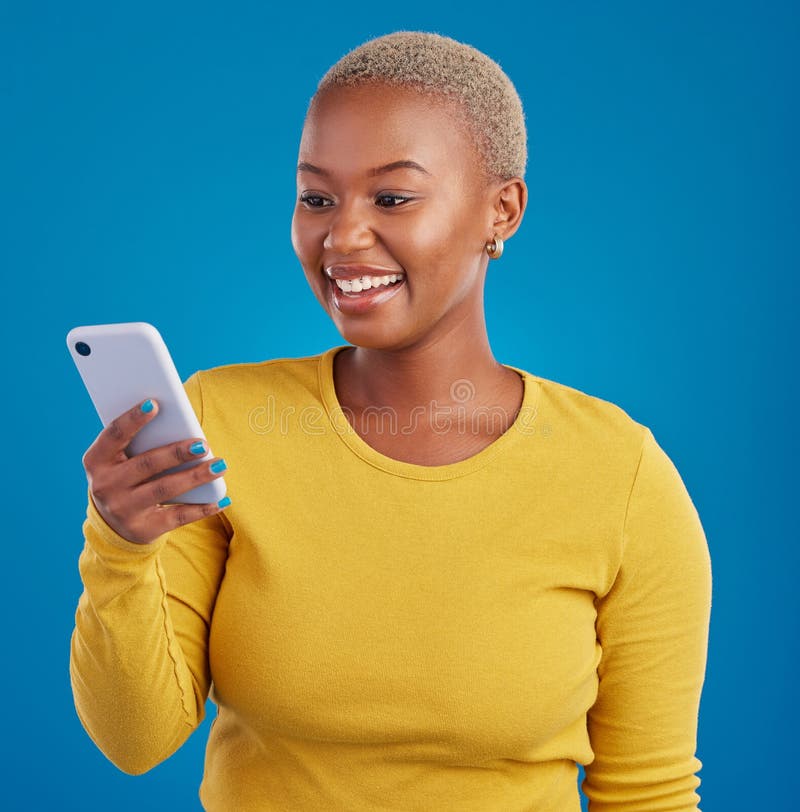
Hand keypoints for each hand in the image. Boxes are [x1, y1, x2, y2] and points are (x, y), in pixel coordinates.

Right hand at [82, 398, 228, 544]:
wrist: (113, 526)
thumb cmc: (125, 478)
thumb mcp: (121, 460)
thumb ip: (140, 442)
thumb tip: (179, 423)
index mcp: (97, 461)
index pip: (114, 435)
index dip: (133, 419)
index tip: (155, 404)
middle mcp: (106, 486)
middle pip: (147, 464)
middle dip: (178, 453)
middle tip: (203, 443)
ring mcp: (123, 509)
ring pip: (165, 489)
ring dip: (196, 476)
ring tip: (220, 465)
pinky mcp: (143, 529)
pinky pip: (177, 516)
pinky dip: (202, 508)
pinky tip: (221, 500)